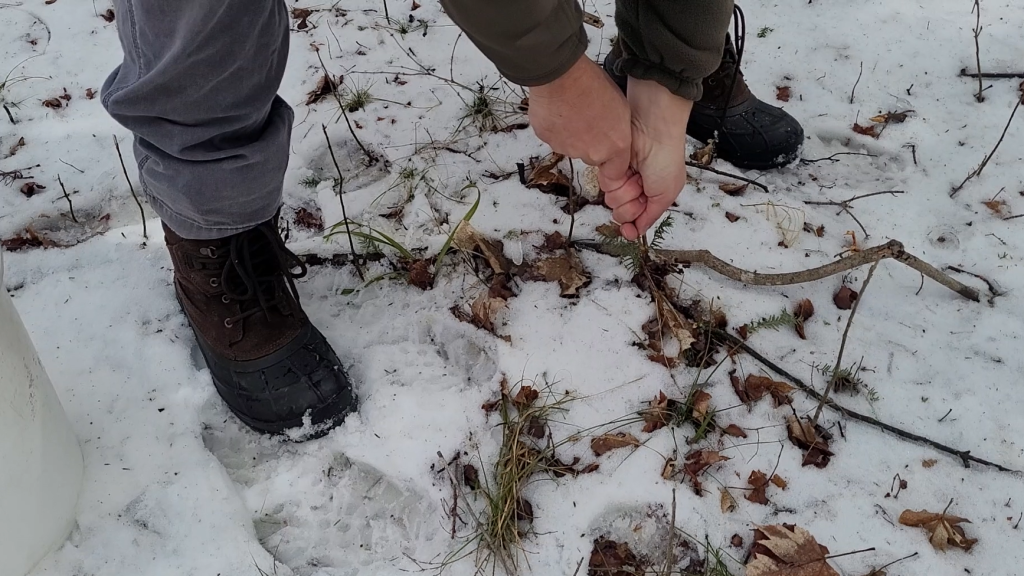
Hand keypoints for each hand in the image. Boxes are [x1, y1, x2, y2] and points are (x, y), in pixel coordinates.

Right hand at [528, 55, 641, 198]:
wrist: (562, 76)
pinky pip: (554, 137)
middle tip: (589, 118)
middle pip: (592, 157)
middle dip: (591, 143)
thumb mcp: (621, 106)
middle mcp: (591, 153)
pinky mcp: (548, 141)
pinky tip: (558, 109)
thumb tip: (613, 136)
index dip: (612, 163)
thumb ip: (618, 130)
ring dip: (572, 134)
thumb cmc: (592, 84)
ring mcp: (568, 149)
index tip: (609, 155)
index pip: (615, 172)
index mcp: (615, 145)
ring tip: (573, 109)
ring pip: (571, 147)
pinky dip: (555, 127)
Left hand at [607, 78, 693, 240]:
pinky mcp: (609, 167)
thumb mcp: (666, 193)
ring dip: (624, 189)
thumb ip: (651, 215)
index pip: (636, 220)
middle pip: (622, 213)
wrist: (652, 130)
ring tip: (635, 174)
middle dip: (630, 203)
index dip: (630, 226)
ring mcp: (622, 178)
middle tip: (640, 188)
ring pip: (612, 200)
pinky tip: (625, 168)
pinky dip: (614, 178)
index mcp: (653, 197)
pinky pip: (605, 184)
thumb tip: (638, 232)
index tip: (627, 230)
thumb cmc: (666, 157)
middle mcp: (636, 189)